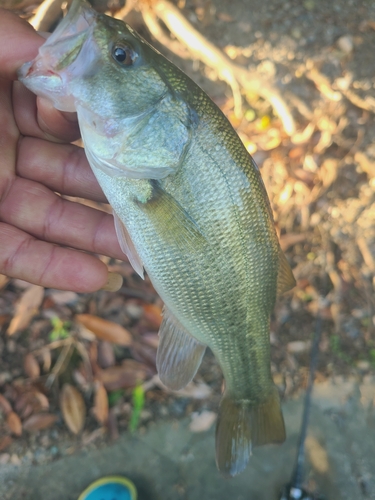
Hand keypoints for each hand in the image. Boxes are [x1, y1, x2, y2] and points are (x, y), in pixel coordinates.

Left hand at [0, 9, 124, 291]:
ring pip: (51, 218)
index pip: (67, 116)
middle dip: (114, 193)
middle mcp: (3, 144)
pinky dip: (55, 267)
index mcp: (2, 96)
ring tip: (139, 254)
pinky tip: (95, 278)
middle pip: (71, 173)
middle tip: (159, 211)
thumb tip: (66, 52)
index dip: (96, 129)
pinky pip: (18, 252)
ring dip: (95, 237)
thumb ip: (9, 39)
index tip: (118, 139)